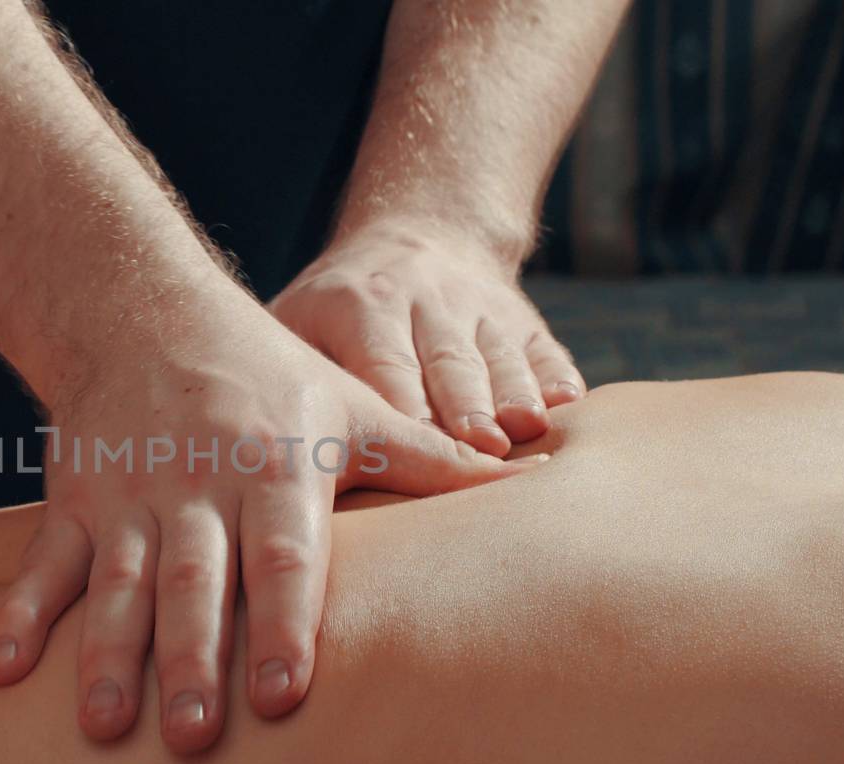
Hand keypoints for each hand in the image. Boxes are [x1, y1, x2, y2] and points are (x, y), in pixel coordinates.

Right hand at [0, 299, 540, 752]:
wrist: (144, 311)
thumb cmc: (268, 374)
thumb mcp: (353, 404)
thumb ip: (429, 456)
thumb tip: (528, 477)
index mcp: (275, 468)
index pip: (281, 557)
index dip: (283, 623)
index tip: (285, 692)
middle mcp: (198, 486)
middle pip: (195, 583)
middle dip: (191, 660)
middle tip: (191, 735)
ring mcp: (129, 496)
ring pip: (119, 584)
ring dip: (108, 655)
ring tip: (106, 724)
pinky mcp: (76, 502)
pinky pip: (46, 562)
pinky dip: (24, 614)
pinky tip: (6, 670)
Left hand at [269, 223, 584, 455]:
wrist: (417, 234)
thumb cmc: (335, 309)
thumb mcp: (297, 319)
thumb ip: (290, 371)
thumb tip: (276, 449)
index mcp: (362, 304)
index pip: (385, 363)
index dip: (404, 405)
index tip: (414, 446)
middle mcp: (427, 300)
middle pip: (450, 363)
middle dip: (466, 406)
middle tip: (481, 448)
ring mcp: (482, 308)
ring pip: (501, 357)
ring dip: (515, 395)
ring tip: (527, 430)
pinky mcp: (524, 321)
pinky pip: (545, 351)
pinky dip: (557, 380)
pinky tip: (567, 408)